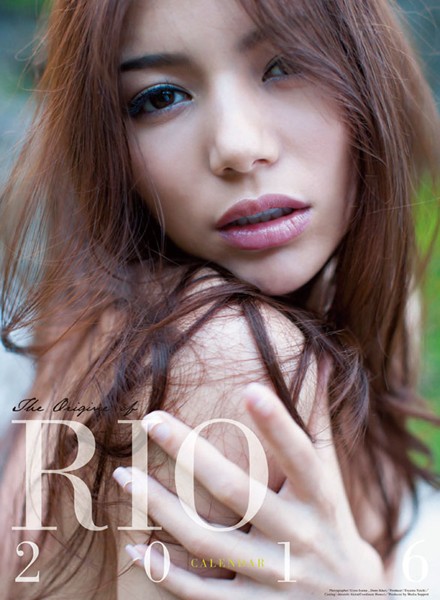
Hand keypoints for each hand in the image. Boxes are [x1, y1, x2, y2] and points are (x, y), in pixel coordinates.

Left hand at [113, 383, 385, 598]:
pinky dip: (166, 572)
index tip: (250, 389)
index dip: (279, 425)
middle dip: (191, 454)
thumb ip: (318, 423)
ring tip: (122, 476)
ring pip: (208, 541)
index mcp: (320, 499)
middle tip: (151, 420)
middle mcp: (299, 538)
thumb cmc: (329, 523)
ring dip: (160, 507)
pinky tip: (135, 546)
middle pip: (238, 492)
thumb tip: (322, 364)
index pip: (302, 456)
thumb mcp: (329, 478)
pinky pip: (202, 592)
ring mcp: (276, 578)